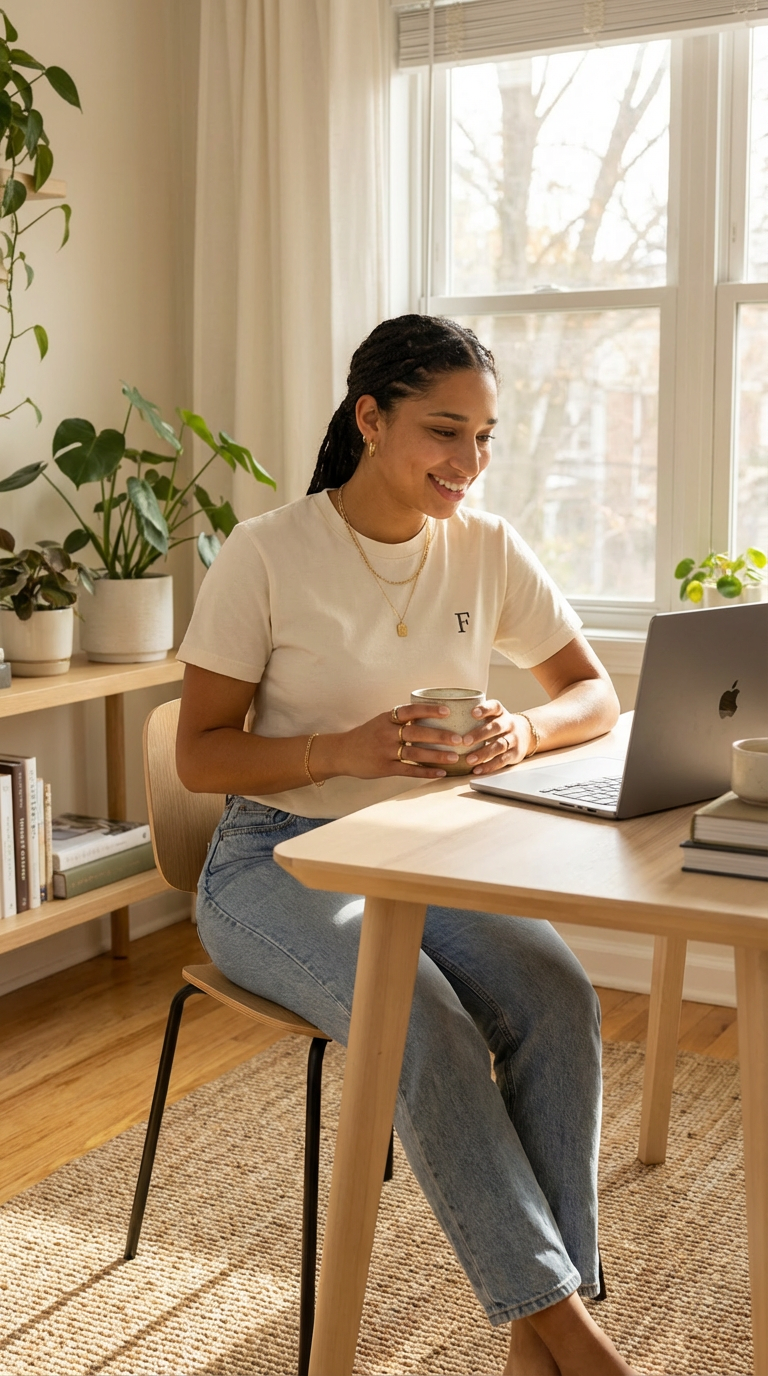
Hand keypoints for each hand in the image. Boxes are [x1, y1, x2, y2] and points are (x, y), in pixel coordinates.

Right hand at [332, 703, 467, 780]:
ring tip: (454, 757)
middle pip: (416, 733)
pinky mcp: (384, 768)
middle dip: (439, 736)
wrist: (343, 752)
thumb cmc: (368, 735)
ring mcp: (385, 751)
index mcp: (388, 718)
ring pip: (415, 754)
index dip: (429, 710)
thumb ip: (402, 720)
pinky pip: (408, 770)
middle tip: (459, 739)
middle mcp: (386, 733)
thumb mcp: (382, 721)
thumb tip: (432, 716)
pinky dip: (425, 772)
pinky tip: (440, 773)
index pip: (410, 711)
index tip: (447, 711)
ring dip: (436, 756)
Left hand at [461, 700, 532, 774]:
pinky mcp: (514, 754)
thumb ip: (471, 716)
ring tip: (469, 760)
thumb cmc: (496, 724)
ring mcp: (513, 739)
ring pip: (499, 745)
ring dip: (483, 753)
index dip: (484, 709)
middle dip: (480, 734)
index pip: (494, 707)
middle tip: (465, 741)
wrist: (524, 734)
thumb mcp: (489, 716)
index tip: (472, 713)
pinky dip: (489, 766)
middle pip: (496, 727)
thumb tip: (437, 717)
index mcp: (499, 712)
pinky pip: (502, 761)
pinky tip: (477, 770)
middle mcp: (508, 724)